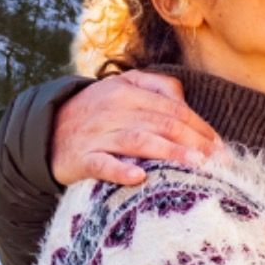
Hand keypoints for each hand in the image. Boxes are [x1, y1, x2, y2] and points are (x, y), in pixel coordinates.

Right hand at [51, 70, 221, 185]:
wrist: (44, 131)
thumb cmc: (97, 112)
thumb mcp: (123, 88)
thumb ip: (157, 88)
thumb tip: (188, 102)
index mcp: (128, 90)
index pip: (174, 108)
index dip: (200, 126)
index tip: (220, 146)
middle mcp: (114, 109)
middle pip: (163, 123)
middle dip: (195, 142)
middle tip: (218, 160)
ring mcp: (97, 133)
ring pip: (139, 140)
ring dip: (170, 153)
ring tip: (195, 165)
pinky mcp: (81, 158)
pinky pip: (102, 163)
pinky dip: (120, 169)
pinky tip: (139, 177)